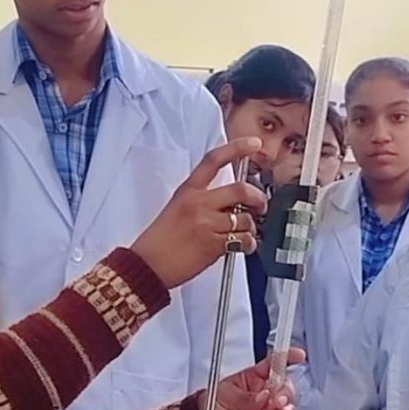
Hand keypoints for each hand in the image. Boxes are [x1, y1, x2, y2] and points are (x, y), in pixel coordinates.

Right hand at [132, 138, 264, 287]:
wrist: (148, 265)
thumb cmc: (159, 241)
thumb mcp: (176, 208)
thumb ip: (202, 200)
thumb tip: (230, 202)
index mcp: (188, 191)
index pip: (214, 160)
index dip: (238, 148)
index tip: (254, 144)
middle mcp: (199, 203)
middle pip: (241, 190)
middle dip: (258, 198)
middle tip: (260, 205)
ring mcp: (206, 224)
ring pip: (245, 218)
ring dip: (251, 227)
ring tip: (245, 233)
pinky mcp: (213, 245)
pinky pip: (243, 240)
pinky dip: (249, 244)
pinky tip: (244, 245)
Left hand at [200, 350, 303, 409]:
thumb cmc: (214, 403)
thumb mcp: (225, 393)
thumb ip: (245, 396)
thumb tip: (262, 396)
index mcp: (256, 378)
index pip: (275, 364)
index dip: (288, 357)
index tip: (298, 355)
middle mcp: (266, 394)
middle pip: (287, 390)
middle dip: (285, 396)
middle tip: (274, 402)